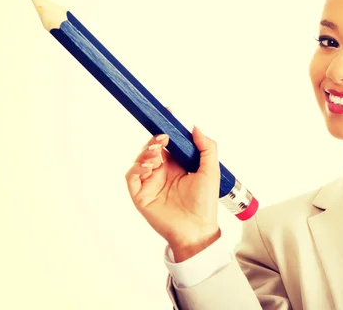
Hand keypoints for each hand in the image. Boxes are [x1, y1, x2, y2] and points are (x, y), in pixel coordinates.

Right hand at [125, 107, 220, 258]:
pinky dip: (137, 168)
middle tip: (163, 138)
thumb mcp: (210, 170)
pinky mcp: (141, 194)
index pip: (169, 142)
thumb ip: (206, 147)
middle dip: (155, 139)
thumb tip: (195, 126)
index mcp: (178, 165)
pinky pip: (131, 176)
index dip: (166, 127)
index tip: (167, 112)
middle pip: (152, 147)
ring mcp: (150, 182)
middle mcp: (163, 172)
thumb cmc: (205, 203)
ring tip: (157, 153)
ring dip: (146, 152)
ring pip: (140, 159)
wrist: (197, 228)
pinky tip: (149, 167)